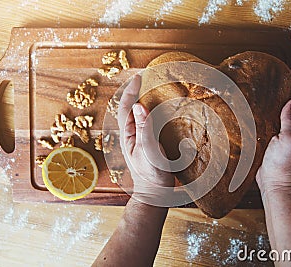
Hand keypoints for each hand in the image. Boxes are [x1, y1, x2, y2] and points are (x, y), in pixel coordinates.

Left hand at [117, 75, 173, 197]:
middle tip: (148, 79)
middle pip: (131, 108)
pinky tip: (164, 110)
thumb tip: (139, 106)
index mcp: (128, 135)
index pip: (126, 108)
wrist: (156, 193)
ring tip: (156, 89)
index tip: (139, 77)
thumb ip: (143, 129)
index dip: (130, 91)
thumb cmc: (151, 175)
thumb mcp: (148, 151)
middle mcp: (132, 135)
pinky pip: (150, 123)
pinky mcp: (149, 144)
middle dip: (137, 92)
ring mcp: (140, 139)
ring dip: (146, 101)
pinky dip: (155, 113)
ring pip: (140, 115)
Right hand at [256, 73, 290, 193]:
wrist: (275, 182)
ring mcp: (289, 135)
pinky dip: (275, 110)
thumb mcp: (289, 138)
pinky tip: (267, 108)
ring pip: (290, 112)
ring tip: (277, 88)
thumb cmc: (284, 163)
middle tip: (287, 77)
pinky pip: (279, 120)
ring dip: (286, 99)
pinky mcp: (277, 140)